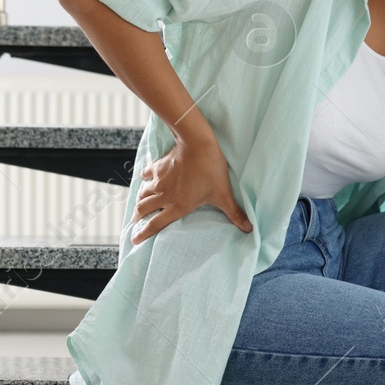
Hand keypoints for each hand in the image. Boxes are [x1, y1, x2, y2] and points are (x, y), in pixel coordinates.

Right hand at [130, 133, 252, 244]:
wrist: (197, 144)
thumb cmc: (210, 170)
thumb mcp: (223, 194)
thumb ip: (234, 213)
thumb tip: (249, 229)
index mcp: (177, 206)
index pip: (156, 224)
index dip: (143, 234)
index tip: (134, 240)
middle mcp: (164, 196)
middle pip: (144, 209)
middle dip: (138, 218)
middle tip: (135, 222)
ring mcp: (159, 181)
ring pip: (143, 194)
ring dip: (139, 201)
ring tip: (138, 206)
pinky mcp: (159, 167)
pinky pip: (146, 175)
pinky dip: (144, 179)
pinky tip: (146, 179)